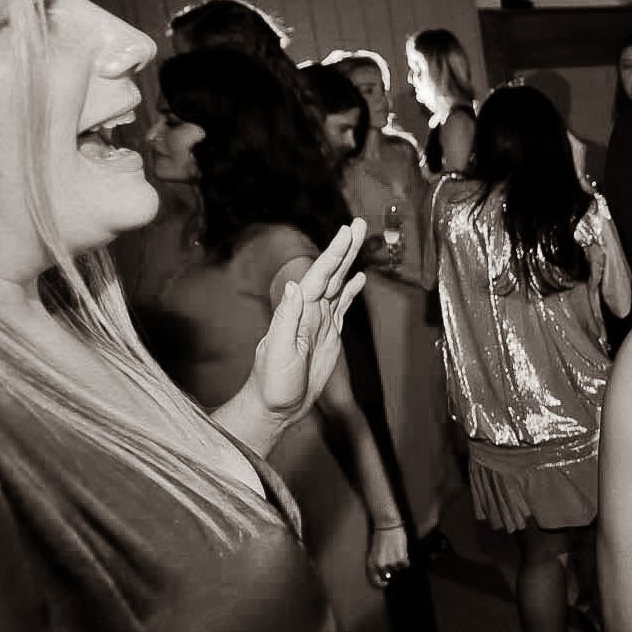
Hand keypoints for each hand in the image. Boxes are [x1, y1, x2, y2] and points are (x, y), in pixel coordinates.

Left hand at [249, 220, 367, 427]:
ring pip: (338, 285)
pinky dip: (351, 291)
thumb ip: (286, 319)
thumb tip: (294, 286)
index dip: (333, 254)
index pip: (319, 276)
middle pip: (331, 273)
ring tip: (360, 240)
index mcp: (298, 312)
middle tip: (357, 225)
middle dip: (344, 249)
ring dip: (349, 263)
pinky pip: (342, 307)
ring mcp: (319, 322)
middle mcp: (309, 312)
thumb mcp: (278, 351)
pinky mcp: (328, 336)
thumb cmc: (272, 383)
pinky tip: (358, 278)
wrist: (275, 407)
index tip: (345, 233)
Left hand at [366, 522, 410, 587]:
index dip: (380, 584)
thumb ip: (377, 563)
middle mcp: (380, 565)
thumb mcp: (374, 551)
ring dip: (399, 562)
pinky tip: (401, 550)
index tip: (385, 584)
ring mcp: (391, 563)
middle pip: (389, 574)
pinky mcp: (401, 558)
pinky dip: (405, 559)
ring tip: (395, 550)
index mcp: (371, 563)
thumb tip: (385, 574)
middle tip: (393, 558)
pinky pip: (406, 564)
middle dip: (392, 568)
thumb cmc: (380, 536)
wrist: (387, 524)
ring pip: (398, 568)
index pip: (375, 580)